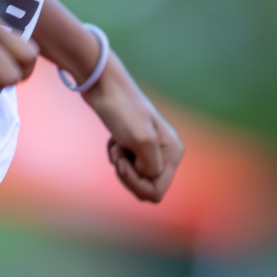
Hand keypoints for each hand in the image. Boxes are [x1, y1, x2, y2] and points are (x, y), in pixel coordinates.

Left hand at [82, 55, 183, 201]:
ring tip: (116, 144)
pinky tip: (113, 141)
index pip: (156, 191)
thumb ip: (151, 166)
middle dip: (127, 174)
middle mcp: (166, 152)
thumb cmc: (122, 110)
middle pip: (146, 187)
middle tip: (118, 154)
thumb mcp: (141, 140)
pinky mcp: (135, 142)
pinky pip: (126, 164)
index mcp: (173, 153)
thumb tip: (152, 177)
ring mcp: (151, 147)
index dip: (136, 184)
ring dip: (120, 164)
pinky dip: (116, 155)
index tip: (122, 164)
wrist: (103, 85)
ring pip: (135, 176)